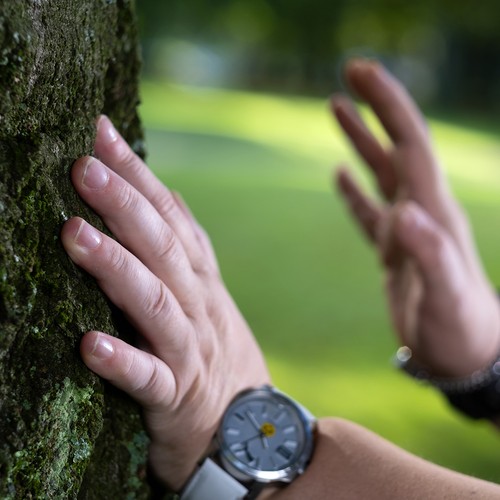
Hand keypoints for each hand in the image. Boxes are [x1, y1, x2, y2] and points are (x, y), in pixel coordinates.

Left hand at [61, 116, 269, 489]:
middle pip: (164, 250)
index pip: (172, 217)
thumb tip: (165, 190)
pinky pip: (150, 380)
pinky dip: (124, 360)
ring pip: (157, 305)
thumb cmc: (213, 348)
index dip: (139, 176)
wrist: (246, 424)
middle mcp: (197, 306)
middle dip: (126, 206)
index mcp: (200, 278)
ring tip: (75, 235)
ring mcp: (189, 351)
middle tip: (83, 167)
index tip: (100, 133)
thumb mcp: (205, 291)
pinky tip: (89, 344)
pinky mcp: (176, 398)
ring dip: (118, 269)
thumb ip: (184, 244)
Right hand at [331, 59, 499, 376]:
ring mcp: (406, 230)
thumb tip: (401, 210)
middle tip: (349, 74)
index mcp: (432, 212)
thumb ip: (428, 252)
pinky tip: (340, 174)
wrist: (465, 355)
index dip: (388, 106)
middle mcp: (421, 212)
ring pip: (381, 173)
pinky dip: (354, 190)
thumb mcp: (446, 297)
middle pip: (396, 148)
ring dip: (360, 140)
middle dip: (375, 108)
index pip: (410, 145)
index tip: (360, 73)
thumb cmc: (459, 330)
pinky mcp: (394, 250)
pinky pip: (369, 211)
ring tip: (336, 109)